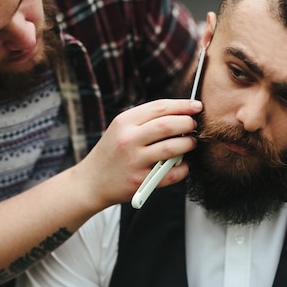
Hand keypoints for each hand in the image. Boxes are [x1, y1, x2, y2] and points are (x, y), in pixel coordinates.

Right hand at [74, 98, 201, 208]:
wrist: (90, 182)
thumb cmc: (111, 153)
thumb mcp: (120, 129)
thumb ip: (144, 120)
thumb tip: (179, 113)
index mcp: (124, 122)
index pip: (159, 107)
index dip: (182, 105)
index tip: (196, 106)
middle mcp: (128, 139)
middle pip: (168, 125)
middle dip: (187, 123)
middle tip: (194, 125)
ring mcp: (134, 161)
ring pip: (172, 148)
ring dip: (188, 144)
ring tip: (191, 143)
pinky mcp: (140, 181)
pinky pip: (170, 174)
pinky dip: (182, 168)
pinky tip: (182, 165)